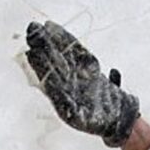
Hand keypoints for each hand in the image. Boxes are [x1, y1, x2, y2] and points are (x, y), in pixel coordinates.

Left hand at [25, 21, 139, 146]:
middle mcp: (67, 86)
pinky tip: (57, 31)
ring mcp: (77, 76)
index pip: (48, 78)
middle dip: (43, 48)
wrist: (117, 120)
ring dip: (53, 41)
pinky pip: (77, 52)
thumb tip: (59, 101)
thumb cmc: (98, 122)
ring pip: (63, 55)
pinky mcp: (88, 68)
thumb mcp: (81, 118)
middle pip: (53, 63)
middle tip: (33, 30)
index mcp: (61, 99)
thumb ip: (70, 108)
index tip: (31, 52)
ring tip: (43, 27)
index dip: (40, 65)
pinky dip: (68, 41)